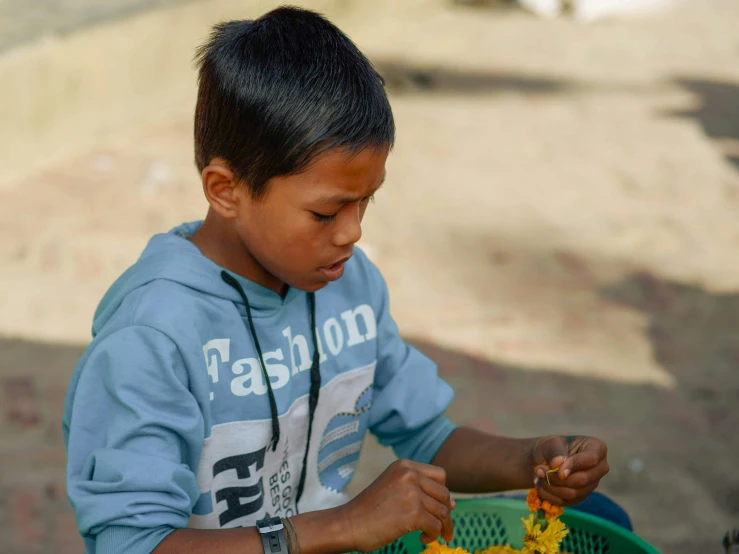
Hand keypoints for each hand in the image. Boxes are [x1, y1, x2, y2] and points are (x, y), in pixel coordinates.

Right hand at [339, 459, 454, 551]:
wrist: (348, 523)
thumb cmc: (369, 510)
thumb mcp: (393, 486)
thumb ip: (417, 488)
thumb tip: (452, 504)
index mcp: (404, 466)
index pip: (439, 475)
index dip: (443, 492)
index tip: (444, 507)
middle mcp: (410, 475)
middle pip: (443, 494)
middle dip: (446, 513)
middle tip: (443, 528)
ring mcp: (412, 493)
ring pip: (443, 511)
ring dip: (442, 527)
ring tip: (432, 536)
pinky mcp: (413, 513)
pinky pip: (435, 526)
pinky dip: (433, 536)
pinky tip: (423, 539)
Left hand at [531, 435, 608, 505]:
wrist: (545, 459)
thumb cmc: (551, 447)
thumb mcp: (551, 443)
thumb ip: (555, 452)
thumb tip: (557, 465)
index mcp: (597, 449)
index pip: (591, 459)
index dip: (573, 464)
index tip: (554, 466)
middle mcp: (599, 469)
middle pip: (583, 480)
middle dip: (557, 478)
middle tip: (539, 470)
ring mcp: (591, 485)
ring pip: (573, 493)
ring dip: (550, 486)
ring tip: (538, 475)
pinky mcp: (580, 497)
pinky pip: (565, 501)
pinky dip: (548, 494)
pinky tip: (540, 484)